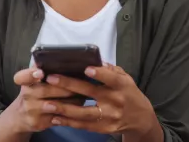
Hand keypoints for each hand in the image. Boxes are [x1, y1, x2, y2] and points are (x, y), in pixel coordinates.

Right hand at [11, 67, 83, 133]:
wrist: (22, 116)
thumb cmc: (35, 92)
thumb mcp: (34, 80)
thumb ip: (44, 70)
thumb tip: (66, 59)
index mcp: (25, 81)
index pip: (21, 77)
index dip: (30, 74)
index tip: (40, 73)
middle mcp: (26, 94)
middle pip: (44, 90)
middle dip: (62, 87)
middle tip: (77, 84)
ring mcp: (31, 110)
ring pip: (53, 106)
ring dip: (69, 101)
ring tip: (82, 96)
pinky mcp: (38, 123)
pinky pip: (57, 118)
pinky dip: (69, 114)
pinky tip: (79, 110)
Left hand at [44, 64, 160, 138]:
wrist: (140, 118)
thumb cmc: (128, 92)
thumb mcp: (125, 78)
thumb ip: (110, 70)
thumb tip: (95, 60)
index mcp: (121, 85)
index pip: (111, 78)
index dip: (99, 73)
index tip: (86, 68)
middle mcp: (115, 101)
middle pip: (91, 93)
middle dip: (69, 85)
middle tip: (51, 79)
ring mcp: (109, 116)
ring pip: (84, 113)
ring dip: (64, 108)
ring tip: (47, 103)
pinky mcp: (104, 128)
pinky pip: (84, 126)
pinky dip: (69, 122)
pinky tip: (55, 118)